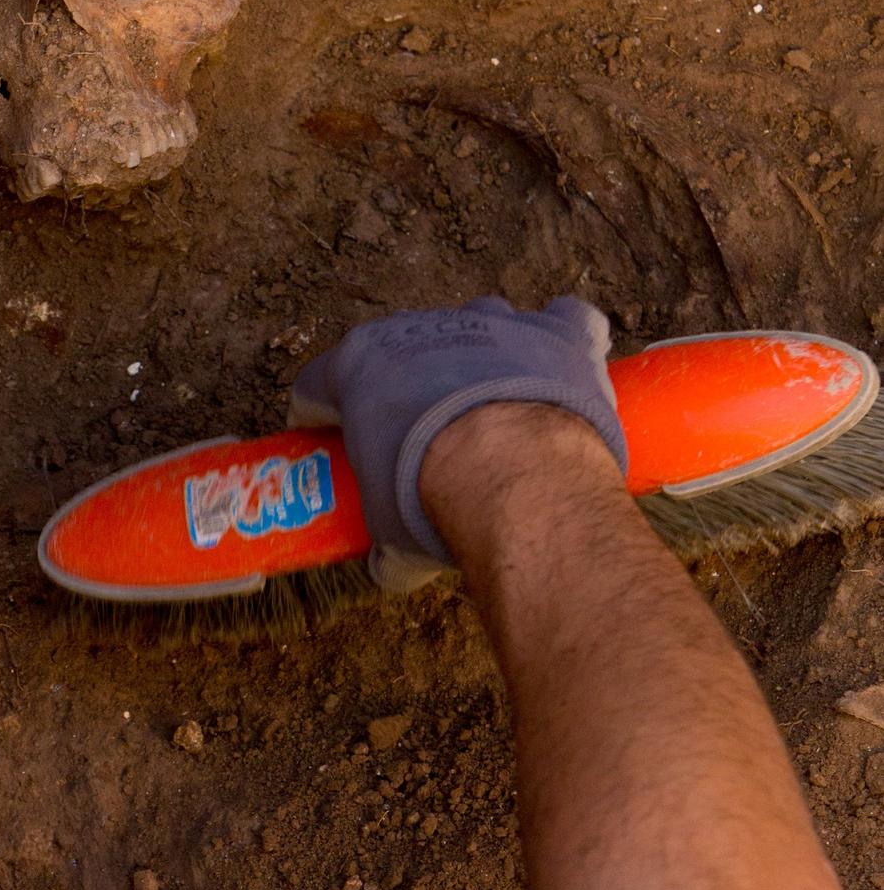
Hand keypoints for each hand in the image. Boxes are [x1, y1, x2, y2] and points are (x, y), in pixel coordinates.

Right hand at [289, 296, 626, 562]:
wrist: (515, 475)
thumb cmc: (432, 495)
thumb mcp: (391, 532)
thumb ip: (387, 544)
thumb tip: (391, 569)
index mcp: (361, 364)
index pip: (319, 382)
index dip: (321, 414)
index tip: (330, 442)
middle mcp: (424, 328)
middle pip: (406, 349)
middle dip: (410, 385)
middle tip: (425, 437)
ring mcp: (496, 323)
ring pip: (485, 323)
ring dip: (488, 355)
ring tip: (500, 404)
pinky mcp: (559, 332)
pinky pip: (565, 321)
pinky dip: (567, 340)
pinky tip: (569, 370)